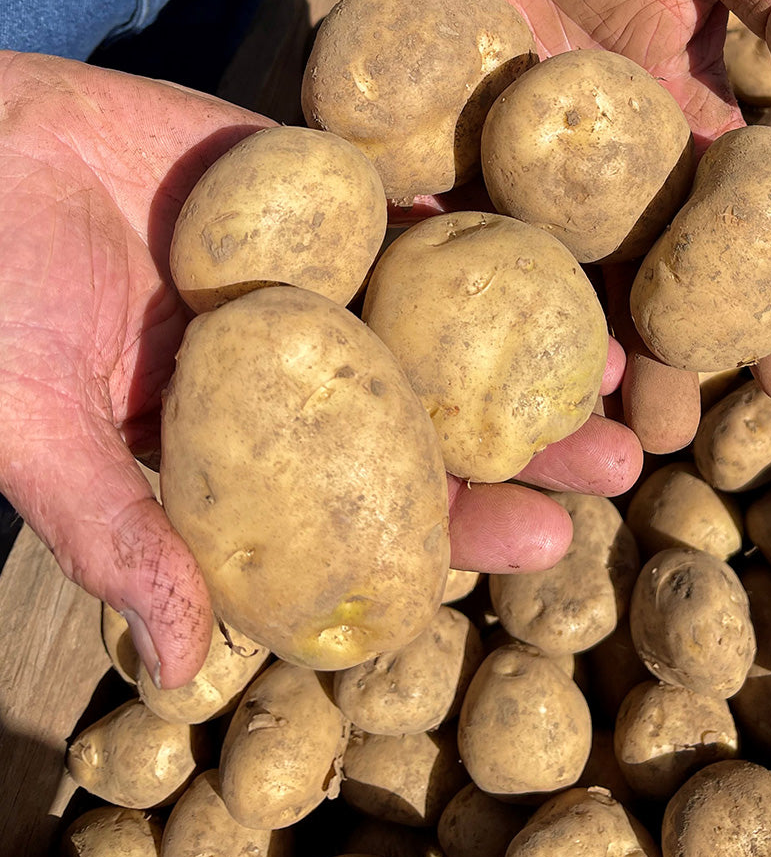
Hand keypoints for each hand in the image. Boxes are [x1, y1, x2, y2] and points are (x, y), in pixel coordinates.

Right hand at [0, 53, 638, 685]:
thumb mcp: (31, 425)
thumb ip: (113, 529)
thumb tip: (180, 664)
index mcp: (246, 446)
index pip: (371, 505)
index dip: (462, 525)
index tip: (548, 538)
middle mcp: (298, 372)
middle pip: (432, 416)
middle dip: (528, 442)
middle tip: (624, 459)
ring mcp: (314, 279)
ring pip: (439, 322)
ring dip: (527, 346)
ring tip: (614, 367)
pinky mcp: (312, 192)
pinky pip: (401, 213)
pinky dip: (468, 234)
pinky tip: (547, 258)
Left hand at [394, 0, 770, 393]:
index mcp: (684, 134)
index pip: (735, 237)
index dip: (767, 308)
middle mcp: (612, 170)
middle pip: (645, 280)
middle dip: (664, 359)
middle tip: (673, 440)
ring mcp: (531, 169)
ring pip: (561, 277)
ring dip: (574, 350)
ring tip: (585, 426)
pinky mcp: (457, 149)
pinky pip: (464, 224)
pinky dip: (473, 282)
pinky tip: (478, 349)